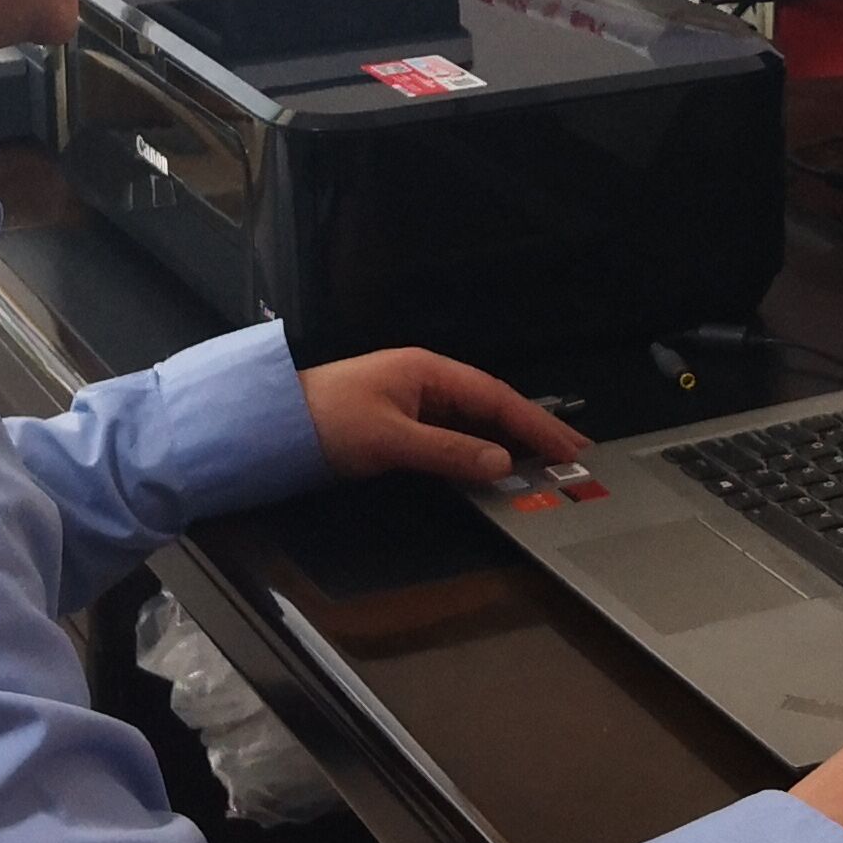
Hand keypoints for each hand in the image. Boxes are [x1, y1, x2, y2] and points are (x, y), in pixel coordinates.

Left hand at [297, 348, 588, 484]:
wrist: (270, 428)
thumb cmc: (324, 420)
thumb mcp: (389, 439)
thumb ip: (448, 451)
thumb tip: (501, 463)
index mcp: (427, 371)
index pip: (495, 396)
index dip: (534, 422)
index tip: (568, 446)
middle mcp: (426, 383)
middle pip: (491, 407)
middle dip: (532, 431)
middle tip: (572, 456)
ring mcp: (413, 405)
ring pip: (473, 424)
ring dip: (508, 444)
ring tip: (545, 467)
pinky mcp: (401, 428)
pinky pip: (452, 439)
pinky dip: (478, 454)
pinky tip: (495, 471)